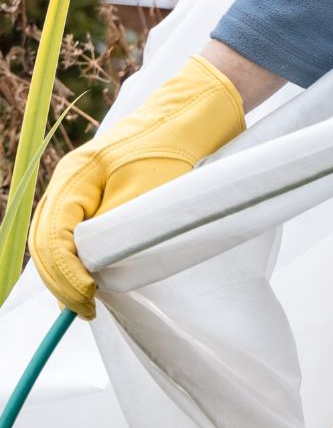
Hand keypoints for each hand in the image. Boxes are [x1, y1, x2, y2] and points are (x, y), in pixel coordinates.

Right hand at [28, 55, 244, 317]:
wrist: (191, 117)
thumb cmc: (174, 150)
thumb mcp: (147, 192)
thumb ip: (117, 227)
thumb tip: (94, 267)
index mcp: (75, 178)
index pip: (53, 236)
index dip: (67, 274)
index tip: (89, 298)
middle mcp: (70, 182)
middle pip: (47, 240)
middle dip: (62, 279)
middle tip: (86, 310)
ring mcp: (81, 188)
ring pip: (56, 238)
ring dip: (65, 272)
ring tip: (83, 302)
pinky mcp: (98, 194)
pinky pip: (73, 232)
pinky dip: (76, 259)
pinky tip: (88, 282)